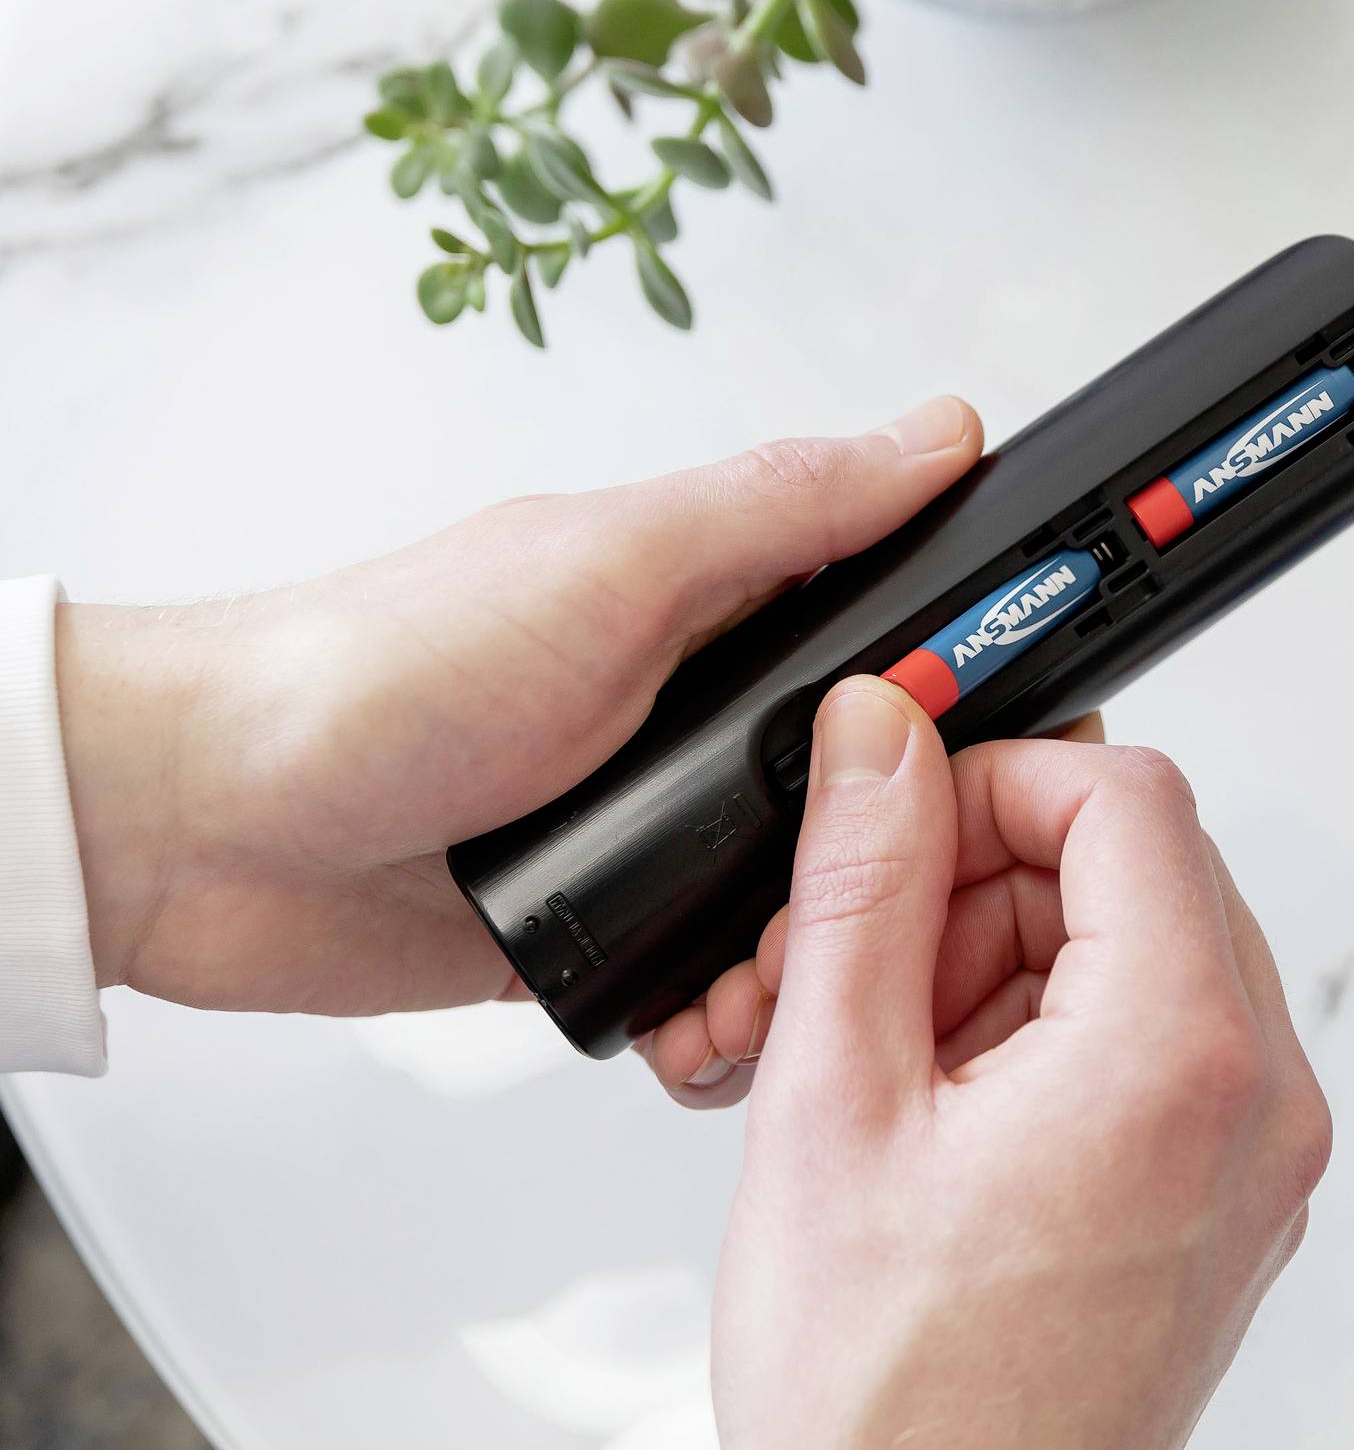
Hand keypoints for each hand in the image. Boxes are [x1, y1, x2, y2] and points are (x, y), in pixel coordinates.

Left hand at [56, 398, 983, 1025]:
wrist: (204, 830)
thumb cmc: (379, 668)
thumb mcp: (609, 567)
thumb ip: (780, 511)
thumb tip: (935, 434)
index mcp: (723, 599)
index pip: (911, 619)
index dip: (990, 660)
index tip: (1052, 711)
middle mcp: (709, 709)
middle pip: (890, 777)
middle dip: (920, 834)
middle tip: (922, 874)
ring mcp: (666, 824)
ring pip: (822, 892)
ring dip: (828, 937)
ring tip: (805, 963)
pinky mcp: (617, 928)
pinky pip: (724, 980)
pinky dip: (739, 1005)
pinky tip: (725, 1015)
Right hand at [711, 679, 1330, 1449]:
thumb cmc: (887, 1407)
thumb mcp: (833, 1106)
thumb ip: (864, 886)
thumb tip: (879, 739)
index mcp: (1183, 1057)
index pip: (1128, 796)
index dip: (994, 783)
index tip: (902, 820)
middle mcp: (1260, 1103)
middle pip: (1143, 871)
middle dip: (986, 889)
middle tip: (859, 968)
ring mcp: (1257, 1163)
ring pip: (1145, 955)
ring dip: (1007, 969)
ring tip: (885, 1069)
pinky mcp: (1229, 1206)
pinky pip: (1160, 1051)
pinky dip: (1051, 1046)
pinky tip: (942, 1118)